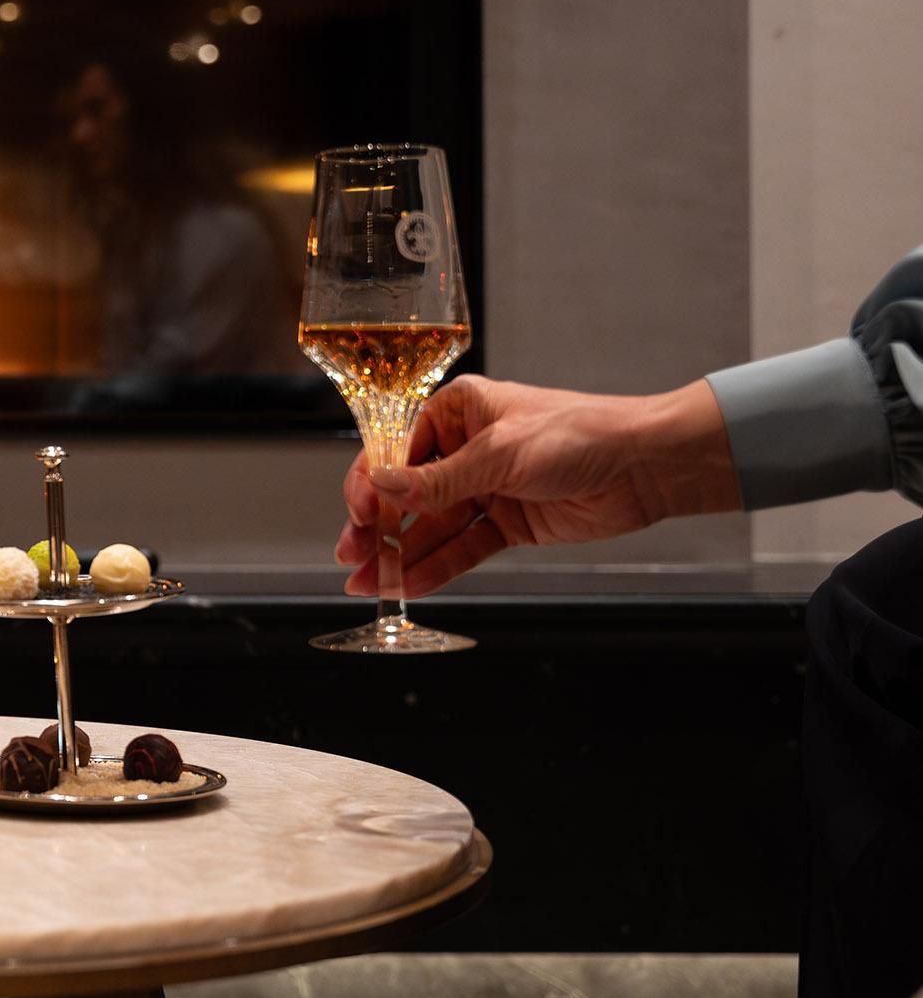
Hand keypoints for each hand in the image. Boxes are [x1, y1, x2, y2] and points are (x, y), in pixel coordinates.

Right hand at [334, 375, 739, 595]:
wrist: (645, 466)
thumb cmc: (581, 433)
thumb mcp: (500, 453)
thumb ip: (438, 479)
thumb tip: (381, 485)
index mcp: (458, 412)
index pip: (395, 449)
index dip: (372, 483)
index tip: (361, 514)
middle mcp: (465, 449)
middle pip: (407, 493)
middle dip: (377, 527)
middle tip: (352, 556)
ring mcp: (485, 489)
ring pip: (430, 526)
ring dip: (400, 554)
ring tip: (369, 583)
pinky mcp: (506, 523)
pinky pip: (462, 547)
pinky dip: (435, 567)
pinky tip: (408, 585)